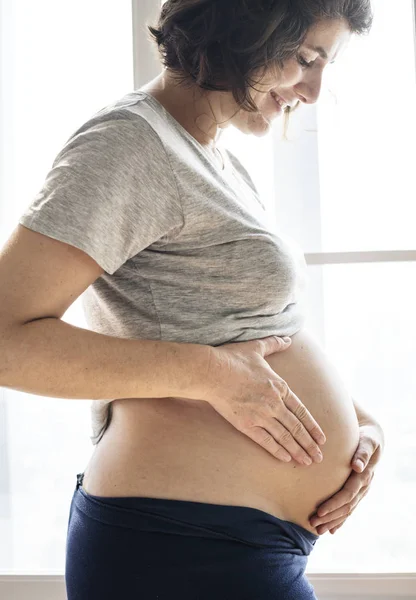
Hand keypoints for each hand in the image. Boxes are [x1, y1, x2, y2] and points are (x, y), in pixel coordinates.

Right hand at [201, 335, 325, 464]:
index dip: (312, 426)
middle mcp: (274, 403)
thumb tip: (287, 339)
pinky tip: (286, 459)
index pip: (301, 411)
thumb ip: (274, 344)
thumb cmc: (233, 358)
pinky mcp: (246, 424)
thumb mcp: (257, 347)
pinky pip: (265, 441)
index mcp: (279, 387)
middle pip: (296, 427)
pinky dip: (277, 451)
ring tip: (307, 462)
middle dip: (309, 444)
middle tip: (319, 457)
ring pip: (284, 437)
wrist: (212, 371)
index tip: (321, 439)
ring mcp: (261, 415)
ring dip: (297, 451)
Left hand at [309, 422, 384, 533]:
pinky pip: (349, 509)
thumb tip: (357, 466)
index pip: (348, 494)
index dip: (334, 504)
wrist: (372, 439)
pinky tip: (330, 530)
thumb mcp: (368, 442)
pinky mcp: (357, 492)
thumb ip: (362, 453)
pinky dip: (340, 520)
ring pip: (347, 511)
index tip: (319, 511)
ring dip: (332, 521)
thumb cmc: (367, 438)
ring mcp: (361, 491)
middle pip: (346, 506)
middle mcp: (364, 487)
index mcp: (364, 476)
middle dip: (330, 517)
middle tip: (313, 523)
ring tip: (317, 530)